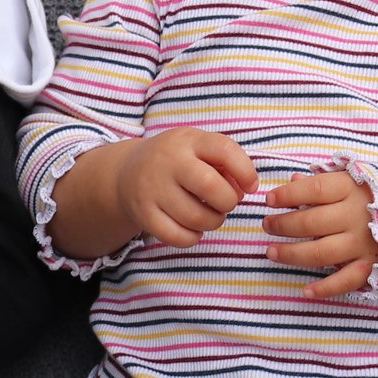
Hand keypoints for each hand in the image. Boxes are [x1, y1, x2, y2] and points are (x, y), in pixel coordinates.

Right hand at [113, 128, 256, 247]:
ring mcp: (153, 189)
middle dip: (228, 201)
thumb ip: (225, 163)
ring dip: (213, 222)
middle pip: (211, 187)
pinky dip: (193, 237)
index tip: (251, 186)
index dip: (246, 171)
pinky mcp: (144, 214)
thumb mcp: (198, 147)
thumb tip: (244, 190)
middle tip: (225, 202)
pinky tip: (193, 227)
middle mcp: (168, 162)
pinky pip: (178, 237)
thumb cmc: (176, 161)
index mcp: (188, 140)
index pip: (225, 150)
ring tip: (211, 215)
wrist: (126, 172)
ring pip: (196, 217)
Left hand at [264, 169, 377, 297]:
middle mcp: (357, 216)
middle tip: (267, 225)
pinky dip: (325, 288)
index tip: (269, 200)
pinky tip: (306, 290)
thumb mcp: (356, 178)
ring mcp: (365, 243)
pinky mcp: (373, 265)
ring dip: (293, 254)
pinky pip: (346, 280)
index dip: (287, 195)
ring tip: (272, 252)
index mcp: (352, 189)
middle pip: (311, 222)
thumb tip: (292, 181)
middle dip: (283, 225)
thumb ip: (324, 181)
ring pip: (321, 252)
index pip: (313, 190)